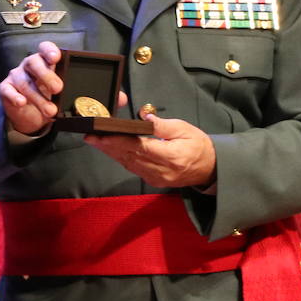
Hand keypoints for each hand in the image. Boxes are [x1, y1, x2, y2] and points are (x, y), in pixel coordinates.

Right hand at [0, 40, 63, 134]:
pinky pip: (8, 90)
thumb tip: (78, 99)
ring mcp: (16, 76)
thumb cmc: (47, 97)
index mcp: (45, 61)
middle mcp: (29, 65)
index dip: (49, 51)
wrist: (31, 115)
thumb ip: (66, 90)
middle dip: (47, 76)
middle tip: (58, 89)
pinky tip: (22, 102)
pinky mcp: (6, 88)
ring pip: (25, 82)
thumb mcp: (59, 93)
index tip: (56, 58)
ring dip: (38, 97)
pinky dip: (15, 96)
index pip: (45, 48)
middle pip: (34, 63)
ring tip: (50, 110)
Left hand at [85, 114, 215, 188]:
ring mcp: (157, 178)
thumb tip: (144, 119)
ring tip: (95, 142)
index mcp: (171, 156)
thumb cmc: (199, 145)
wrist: (211, 168)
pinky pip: (133, 169)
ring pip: (128, 164)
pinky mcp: (154, 181)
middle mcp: (161, 170)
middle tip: (90, 137)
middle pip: (129, 157)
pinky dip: (121, 159)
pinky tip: (110, 150)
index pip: (140, 147)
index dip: (119, 141)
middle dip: (108, 146)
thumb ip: (163, 126)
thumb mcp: (185, 129)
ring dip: (111, 153)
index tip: (103, 134)